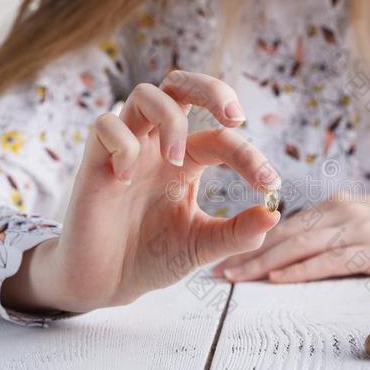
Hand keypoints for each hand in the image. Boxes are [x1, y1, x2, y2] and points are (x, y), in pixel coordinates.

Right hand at [2, 71, 280, 312]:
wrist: (106, 283)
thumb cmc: (153, 257)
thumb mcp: (202, 246)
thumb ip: (237, 233)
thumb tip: (274, 214)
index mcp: (187, 161)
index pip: (221, 138)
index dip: (249, 155)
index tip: (270, 184)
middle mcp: (157, 147)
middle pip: (180, 86)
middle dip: (211, 89)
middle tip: (235, 118)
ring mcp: (126, 150)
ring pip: (145, 94)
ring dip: (170, 118)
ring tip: (176, 160)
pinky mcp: (94, 161)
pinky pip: (105, 125)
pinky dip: (122, 143)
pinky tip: (125, 179)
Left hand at [212, 194, 369, 282]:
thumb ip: (340, 230)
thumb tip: (309, 248)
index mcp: (338, 204)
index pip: (287, 225)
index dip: (255, 240)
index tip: (229, 254)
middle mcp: (342, 211)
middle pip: (285, 235)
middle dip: (248, 252)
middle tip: (219, 269)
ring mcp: (359, 228)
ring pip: (300, 246)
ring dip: (264, 263)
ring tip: (235, 276)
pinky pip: (331, 261)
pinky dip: (302, 270)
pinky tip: (279, 279)